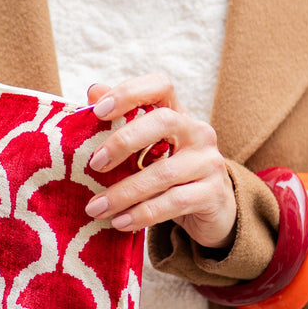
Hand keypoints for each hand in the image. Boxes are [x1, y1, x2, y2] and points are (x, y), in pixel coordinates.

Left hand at [83, 74, 236, 251]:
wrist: (214, 211)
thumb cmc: (171, 174)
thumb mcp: (148, 149)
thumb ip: (122, 121)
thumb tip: (94, 92)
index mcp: (178, 113)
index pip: (160, 86)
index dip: (129, 93)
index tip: (98, 111)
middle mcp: (198, 132)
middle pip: (163, 121)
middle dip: (124, 141)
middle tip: (95, 164)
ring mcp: (209, 162)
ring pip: (163, 172)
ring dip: (123, 193)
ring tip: (96, 208)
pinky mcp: (212, 194)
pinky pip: (173, 203)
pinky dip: (142, 214)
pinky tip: (120, 222)